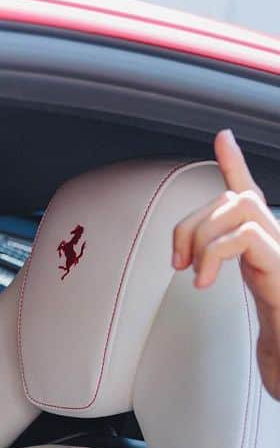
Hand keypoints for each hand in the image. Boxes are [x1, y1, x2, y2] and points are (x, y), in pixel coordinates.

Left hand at [173, 129, 279, 398]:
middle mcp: (275, 230)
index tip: (222, 137)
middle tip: (178, 262)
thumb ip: (220, 255)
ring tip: (194, 272)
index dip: (234, 161)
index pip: (248, 187)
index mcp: (261, 232)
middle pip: (229, 197)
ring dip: (203, 236)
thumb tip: (187, 253)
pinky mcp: (279, 261)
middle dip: (191, 224)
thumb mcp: (242, 276)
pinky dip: (215, 254)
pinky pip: (243, 235)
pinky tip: (206, 281)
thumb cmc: (272, 309)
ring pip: (237, 207)